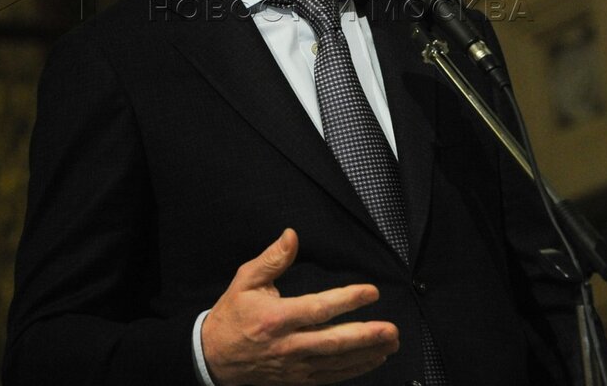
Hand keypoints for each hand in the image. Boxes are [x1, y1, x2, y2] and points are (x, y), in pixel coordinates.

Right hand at [201, 228, 398, 385]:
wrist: (214, 357)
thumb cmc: (232, 315)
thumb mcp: (245, 280)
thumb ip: (272, 259)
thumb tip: (292, 236)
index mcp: (275, 317)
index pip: (318, 308)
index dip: (347, 300)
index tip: (371, 292)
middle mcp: (287, 344)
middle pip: (333, 342)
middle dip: (366, 336)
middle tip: (391, 330)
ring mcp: (293, 365)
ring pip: (336, 362)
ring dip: (366, 354)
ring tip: (390, 343)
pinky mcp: (297, 378)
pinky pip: (330, 376)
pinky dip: (354, 369)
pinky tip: (372, 360)